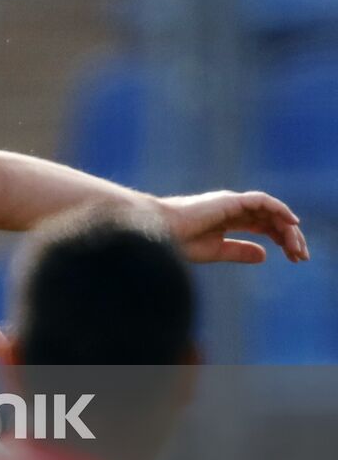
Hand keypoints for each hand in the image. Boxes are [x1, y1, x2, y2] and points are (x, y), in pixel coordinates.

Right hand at [158, 191, 308, 263]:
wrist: (158, 232)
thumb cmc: (177, 242)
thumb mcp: (216, 251)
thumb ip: (239, 251)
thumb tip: (264, 255)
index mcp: (227, 220)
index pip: (263, 226)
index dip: (280, 239)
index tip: (294, 258)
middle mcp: (231, 208)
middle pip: (270, 218)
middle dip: (289, 236)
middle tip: (301, 256)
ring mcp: (231, 203)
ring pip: (270, 210)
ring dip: (287, 227)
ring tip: (297, 247)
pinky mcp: (229, 201)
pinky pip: (262, 201)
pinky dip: (279, 209)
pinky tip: (291, 223)